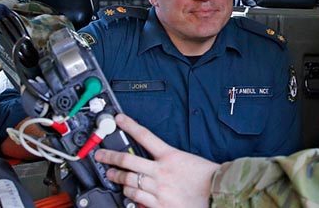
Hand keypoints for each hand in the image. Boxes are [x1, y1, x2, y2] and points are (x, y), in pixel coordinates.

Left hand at [94, 114, 219, 207]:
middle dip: (110, 157)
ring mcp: (158, 188)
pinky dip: (129, 195)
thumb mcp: (187, 160)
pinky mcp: (158, 204)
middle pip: (127, 160)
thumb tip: (153, 162)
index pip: (145, 136)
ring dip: (117, 178)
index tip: (119, 119)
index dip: (129, 126)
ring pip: (128, 181)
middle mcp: (161, 171)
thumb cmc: (206, 176)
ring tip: (112, 175)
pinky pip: (135, 199)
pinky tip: (127, 193)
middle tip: (101, 155)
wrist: (217, 192)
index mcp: (170, 155)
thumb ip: (168, 160)